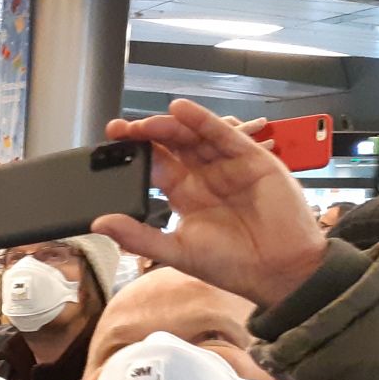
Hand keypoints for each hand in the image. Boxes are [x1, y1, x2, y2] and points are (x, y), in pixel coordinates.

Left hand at [92, 99, 323, 310]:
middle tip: (119, 130)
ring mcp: (228, 165)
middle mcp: (205, 176)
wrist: (279, 270)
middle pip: (172, 146)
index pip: (155, 167)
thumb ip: (138, 236)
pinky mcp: (252, 159)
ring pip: (193, 137)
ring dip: (169, 126)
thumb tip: (99, 224)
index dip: (134, 156)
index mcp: (185, 195)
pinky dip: (202, 120)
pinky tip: (181, 109)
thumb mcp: (176, 251)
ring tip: (144, 122)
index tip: (108, 149)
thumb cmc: (231, 264)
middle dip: (145, 135)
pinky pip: (223, 135)